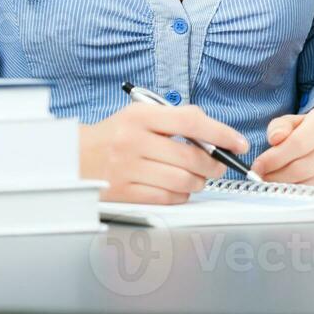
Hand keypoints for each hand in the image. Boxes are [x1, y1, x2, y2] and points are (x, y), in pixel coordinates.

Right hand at [79, 104, 248, 203]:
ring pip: (182, 180)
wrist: (75, 156)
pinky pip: (166, 197)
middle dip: (214, 164)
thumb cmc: (115, 135)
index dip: (221, 133)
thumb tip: (215, 134)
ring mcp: (128, 168)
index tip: (238, 143)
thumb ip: (176, 120)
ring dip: (199, 181)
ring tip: (198, 177)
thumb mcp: (141, 115)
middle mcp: (133, 141)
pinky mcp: (124, 192)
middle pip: (191, 157)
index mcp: (141, 116)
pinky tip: (179, 188)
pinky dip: (181, 195)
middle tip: (218, 165)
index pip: (191, 122)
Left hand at [251, 106, 313, 192]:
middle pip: (304, 167)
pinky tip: (300, 192)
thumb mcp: (295, 123)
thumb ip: (280, 127)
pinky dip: (310, 198)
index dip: (274, 159)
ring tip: (279, 186)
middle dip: (278, 177)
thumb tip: (275, 138)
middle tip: (265, 180)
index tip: (258, 167)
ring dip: (291, 189)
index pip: (298, 143)